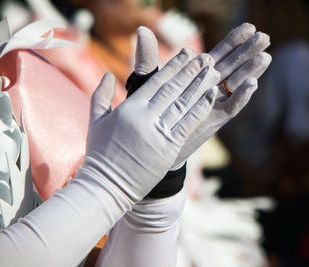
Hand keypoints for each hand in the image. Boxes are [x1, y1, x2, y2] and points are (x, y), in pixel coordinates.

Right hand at [80, 49, 219, 200]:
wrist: (106, 186)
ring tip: (213, 71)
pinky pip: (187, 125)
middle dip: (191, 71)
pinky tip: (211, 96)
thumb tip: (109, 75)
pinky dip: (200, 109)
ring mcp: (158, 134)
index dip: (174, 66)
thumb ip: (101, 95)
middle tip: (206, 57)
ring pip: (183, 104)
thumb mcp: (95, 121)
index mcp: (128, 108)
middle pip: (173, 89)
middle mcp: (145, 117)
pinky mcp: (168, 149)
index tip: (187, 54)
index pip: (156, 81)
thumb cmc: (99, 154)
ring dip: (200, 85)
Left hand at [133, 24, 271, 167]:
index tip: (248, 27)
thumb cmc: (150, 110)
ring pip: (236, 84)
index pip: (219, 54)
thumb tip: (142, 30)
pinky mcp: (214, 120)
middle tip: (264, 36)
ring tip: (265, 56)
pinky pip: (231, 106)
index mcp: (197, 76)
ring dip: (251, 71)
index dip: (233, 41)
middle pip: (232, 66)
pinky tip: (251, 83)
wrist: (153, 142)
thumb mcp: (148, 82)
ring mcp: (213, 104)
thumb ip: (148, 58)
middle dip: (248, 51)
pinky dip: (241, 96)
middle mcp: (209, 88)